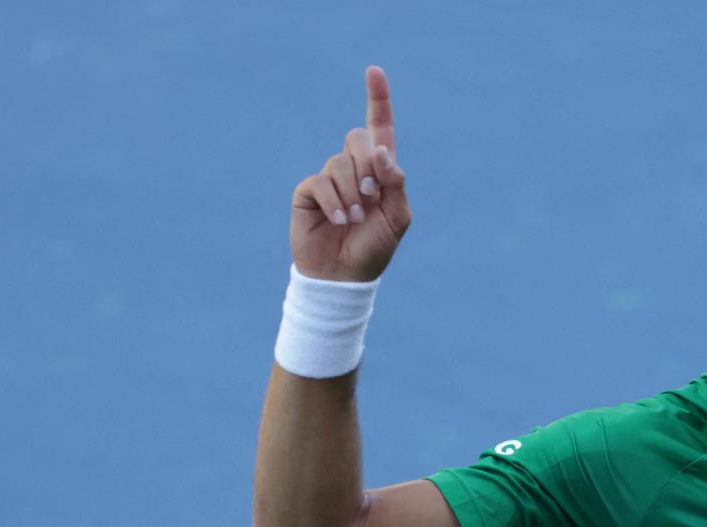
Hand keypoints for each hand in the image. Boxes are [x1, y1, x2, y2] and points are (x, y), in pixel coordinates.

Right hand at [290, 66, 409, 281]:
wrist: (344, 276)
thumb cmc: (374, 248)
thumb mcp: (397, 218)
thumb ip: (395, 183)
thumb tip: (382, 152)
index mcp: (380, 171)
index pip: (380, 128)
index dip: (378, 99)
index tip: (374, 71)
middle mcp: (354, 169)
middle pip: (358, 138)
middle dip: (368, 166)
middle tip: (371, 196)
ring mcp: (330, 179)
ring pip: (340, 161)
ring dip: (352, 192)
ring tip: (355, 219)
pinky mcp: (308, 192)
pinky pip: (320, 181)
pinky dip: (334, 202)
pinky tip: (340, 221)